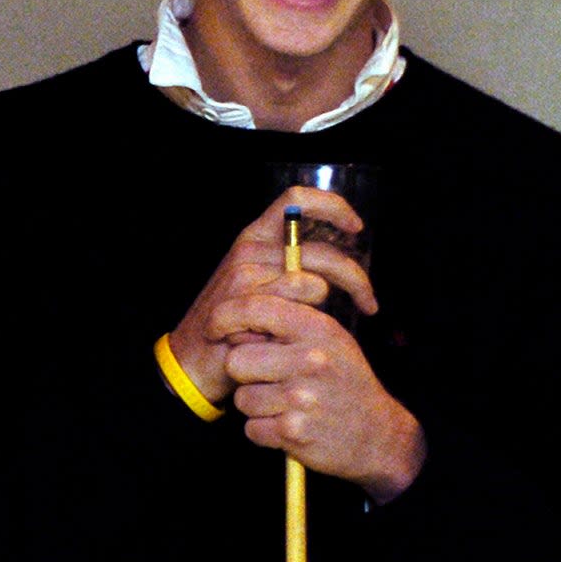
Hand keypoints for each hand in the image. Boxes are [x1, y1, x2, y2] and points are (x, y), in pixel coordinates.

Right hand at [169, 187, 376, 407]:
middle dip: (355, 277)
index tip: (356, 226)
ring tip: (331, 328)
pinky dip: (308, 324)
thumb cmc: (232, 326)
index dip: (332, 206)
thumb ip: (288, 268)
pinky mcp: (246, 303)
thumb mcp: (256, 285)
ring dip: (332, 307)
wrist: (191, 362)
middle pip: (321, 250)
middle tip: (369, 302)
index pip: (296, 199)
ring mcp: (246, 275)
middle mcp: (250, 250)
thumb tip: (332, 264)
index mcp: (254, 237)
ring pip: (314, 281)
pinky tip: (305, 339)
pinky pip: (298, 305)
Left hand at [212, 295, 426, 502]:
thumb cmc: (344, 381)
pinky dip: (265, 432)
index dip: (224, 317)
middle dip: (245, 374)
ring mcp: (302, 397)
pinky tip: (288, 426)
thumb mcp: (329, 339)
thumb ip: (288, 323)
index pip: (253, 307)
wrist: (376, 433)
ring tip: (285, 405)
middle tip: (267, 380)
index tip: (216, 330)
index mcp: (316, 328)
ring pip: (242, 399)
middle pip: (236, 361)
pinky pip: (252, 429)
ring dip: (257, 406)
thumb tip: (237, 320)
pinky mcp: (294, 432)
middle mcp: (310, 359)